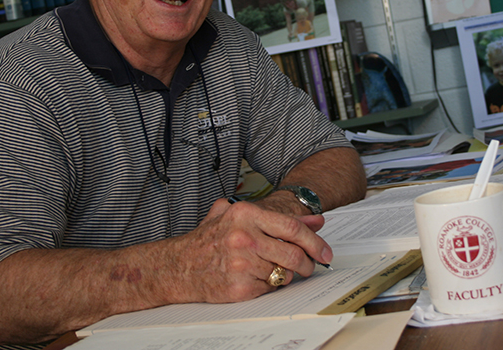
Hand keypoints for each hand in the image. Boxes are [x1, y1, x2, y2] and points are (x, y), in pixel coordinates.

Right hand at [166, 199, 332, 303]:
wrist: (178, 266)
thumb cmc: (209, 240)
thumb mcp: (239, 216)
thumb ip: (279, 216)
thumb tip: (315, 220)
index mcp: (245, 214)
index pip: (292, 228)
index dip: (314, 241)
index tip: (325, 251)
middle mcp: (244, 237)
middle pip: (293, 254)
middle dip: (308, 263)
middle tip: (310, 265)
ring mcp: (241, 263)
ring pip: (283, 273)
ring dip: (286, 274)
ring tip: (273, 269)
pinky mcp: (239, 286)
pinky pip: (269, 288)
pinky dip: (268, 285)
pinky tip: (255, 277)